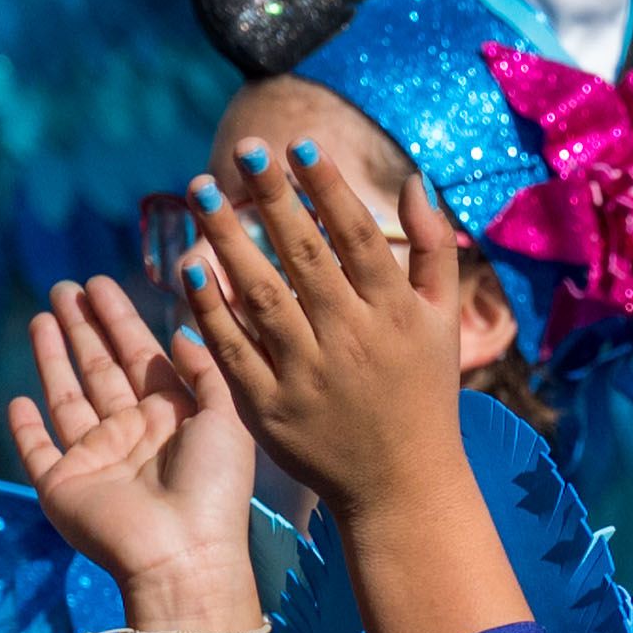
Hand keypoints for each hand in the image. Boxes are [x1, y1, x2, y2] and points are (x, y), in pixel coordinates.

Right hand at [8, 274, 269, 632]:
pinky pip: (38, 451)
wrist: (182, 554)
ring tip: (41, 316)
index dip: (119, 319)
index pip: (139, 355)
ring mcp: (94, 459)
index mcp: (170, 416)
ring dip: (53, 358)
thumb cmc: (213, 488)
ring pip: (67, 397)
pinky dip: (26, 428)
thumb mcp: (227, 419)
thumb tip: (179, 332)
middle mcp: (130, 432)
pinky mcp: (63, 486)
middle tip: (64, 286)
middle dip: (83, 328)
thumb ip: (206, 371)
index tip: (99, 283)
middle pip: (100, 368)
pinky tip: (17, 399)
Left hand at [183, 147, 479, 520]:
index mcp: (393, 314)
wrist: (402, 487)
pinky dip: (211, 311)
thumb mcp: (442, 321)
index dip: (326, 187)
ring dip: (228, 240)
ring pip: (261, 295)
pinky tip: (190, 268)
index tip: (298, 145)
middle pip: (302, 256)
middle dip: (270, 198)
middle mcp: (350, 339)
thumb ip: (434, 248)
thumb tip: (414, 180)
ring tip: (199, 193)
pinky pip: (234, 350)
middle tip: (242, 151)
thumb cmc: (424, 394)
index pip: (355, 236)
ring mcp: (307, 375)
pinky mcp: (271, 409)